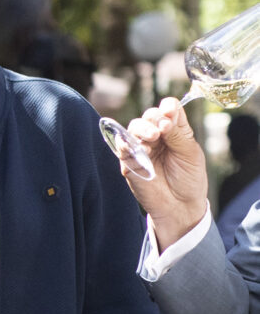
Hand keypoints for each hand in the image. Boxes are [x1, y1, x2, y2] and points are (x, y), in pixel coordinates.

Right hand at [120, 98, 209, 249]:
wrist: (180, 206)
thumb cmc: (189, 179)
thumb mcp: (190, 153)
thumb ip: (178, 133)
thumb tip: (165, 116)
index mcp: (174, 130)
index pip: (168, 109)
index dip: (168, 107)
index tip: (170, 112)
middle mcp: (156, 136)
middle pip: (149, 115)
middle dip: (155, 118)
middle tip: (163, 129)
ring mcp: (141, 148)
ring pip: (134, 127)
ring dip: (143, 128)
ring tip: (154, 137)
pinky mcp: (129, 162)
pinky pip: (123, 146)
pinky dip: (130, 144)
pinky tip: (143, 150)